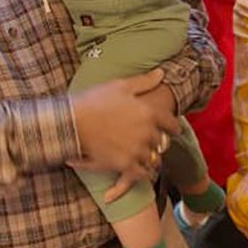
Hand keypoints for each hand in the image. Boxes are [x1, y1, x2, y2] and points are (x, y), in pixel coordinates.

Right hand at [72, 68, 179, 184]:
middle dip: (157, 141)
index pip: (172, 124)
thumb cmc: (94, 101)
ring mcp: (136, 150)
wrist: (73, 122)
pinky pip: (142, 173)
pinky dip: (142, 172)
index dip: (173, 127)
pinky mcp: (125, 165)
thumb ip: (143, 82)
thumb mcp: (120, 86)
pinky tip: (138, 169)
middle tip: (153, 142)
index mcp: (149, 113)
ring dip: (150, 157)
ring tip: (145, 156)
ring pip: (153, 158)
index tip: (173, 130)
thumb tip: (161, 73)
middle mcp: (146, 133)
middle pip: (161, 142)